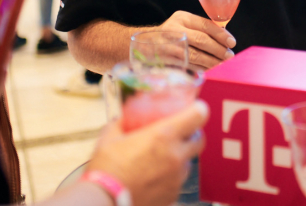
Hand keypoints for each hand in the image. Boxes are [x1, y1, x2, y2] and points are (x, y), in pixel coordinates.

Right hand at [87, 100, 207, 205]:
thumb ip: (120, 124)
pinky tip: (154, 176)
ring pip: (188, 161)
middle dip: (192, 134)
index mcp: (164, 135)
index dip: (198, 110)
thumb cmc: (108, 169)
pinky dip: (170, 176)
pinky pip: (178, 180)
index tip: (193, 109)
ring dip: (180, 157)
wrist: (106, 201)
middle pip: (199, 139)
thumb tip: (122, 118)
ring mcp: (176, 177)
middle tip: (179, 133)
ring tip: (161, 158)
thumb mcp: (110, 138)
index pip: (198, 115)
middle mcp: (176, 155)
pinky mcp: (173, 194)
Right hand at [158, 11, 235, 69]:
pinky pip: (189, 65)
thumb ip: (200, 29)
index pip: (205, 25)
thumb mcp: (183, 24)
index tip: (232, 42)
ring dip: (212, 61)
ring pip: (196, 55)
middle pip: (202, 40)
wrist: (145, 43)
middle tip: (229, 56)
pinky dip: (202, 68)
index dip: (221, 34)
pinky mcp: (168, 59)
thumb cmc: (171, 33)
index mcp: (182, 18)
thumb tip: (224, 39)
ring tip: (222, 64)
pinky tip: (210, 69)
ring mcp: (170, 45)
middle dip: (218, 49)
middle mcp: (175, 29)